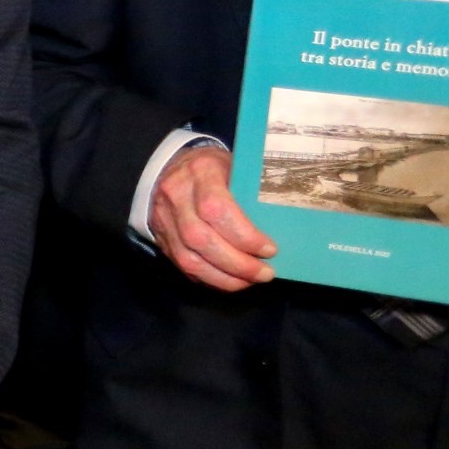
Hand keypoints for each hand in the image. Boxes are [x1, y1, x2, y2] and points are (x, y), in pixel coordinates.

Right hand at [148, 142, 273, 290]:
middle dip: (237, 263)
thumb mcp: (236, 167)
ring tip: (250, 281)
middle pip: (201, 238)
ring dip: (223, 277)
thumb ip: (253, 191)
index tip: (270, 249)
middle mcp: (176, 194)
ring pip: (189, 258)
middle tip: (265, 273)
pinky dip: (209, 278)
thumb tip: (287, 225)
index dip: (244, 236)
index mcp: (200, 172)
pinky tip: (230, 280)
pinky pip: (182, 266)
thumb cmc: (216, 168)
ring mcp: (163, 218)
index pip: (216, 208)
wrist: (170, 167)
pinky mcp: (160, 237)